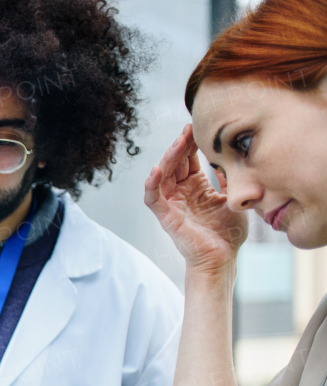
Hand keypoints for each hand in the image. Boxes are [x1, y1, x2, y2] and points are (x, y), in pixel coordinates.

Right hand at [144, 123, 246, 273]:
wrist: (223, 258)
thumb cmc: (228, 233)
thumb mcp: (233, 198)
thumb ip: (229, 179)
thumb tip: (233, 157)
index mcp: (196, 187)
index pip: (189, 160)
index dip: (192, 144)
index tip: (199, 128)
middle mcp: (181, 193)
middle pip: (175, 163)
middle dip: (181, 145)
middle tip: (189, 129)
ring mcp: (171, 203)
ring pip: (163, 175)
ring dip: (169, 157)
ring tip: (178, 143)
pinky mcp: (165, 216)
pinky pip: (152, 198)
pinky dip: (151, 184)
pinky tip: (156, 169)